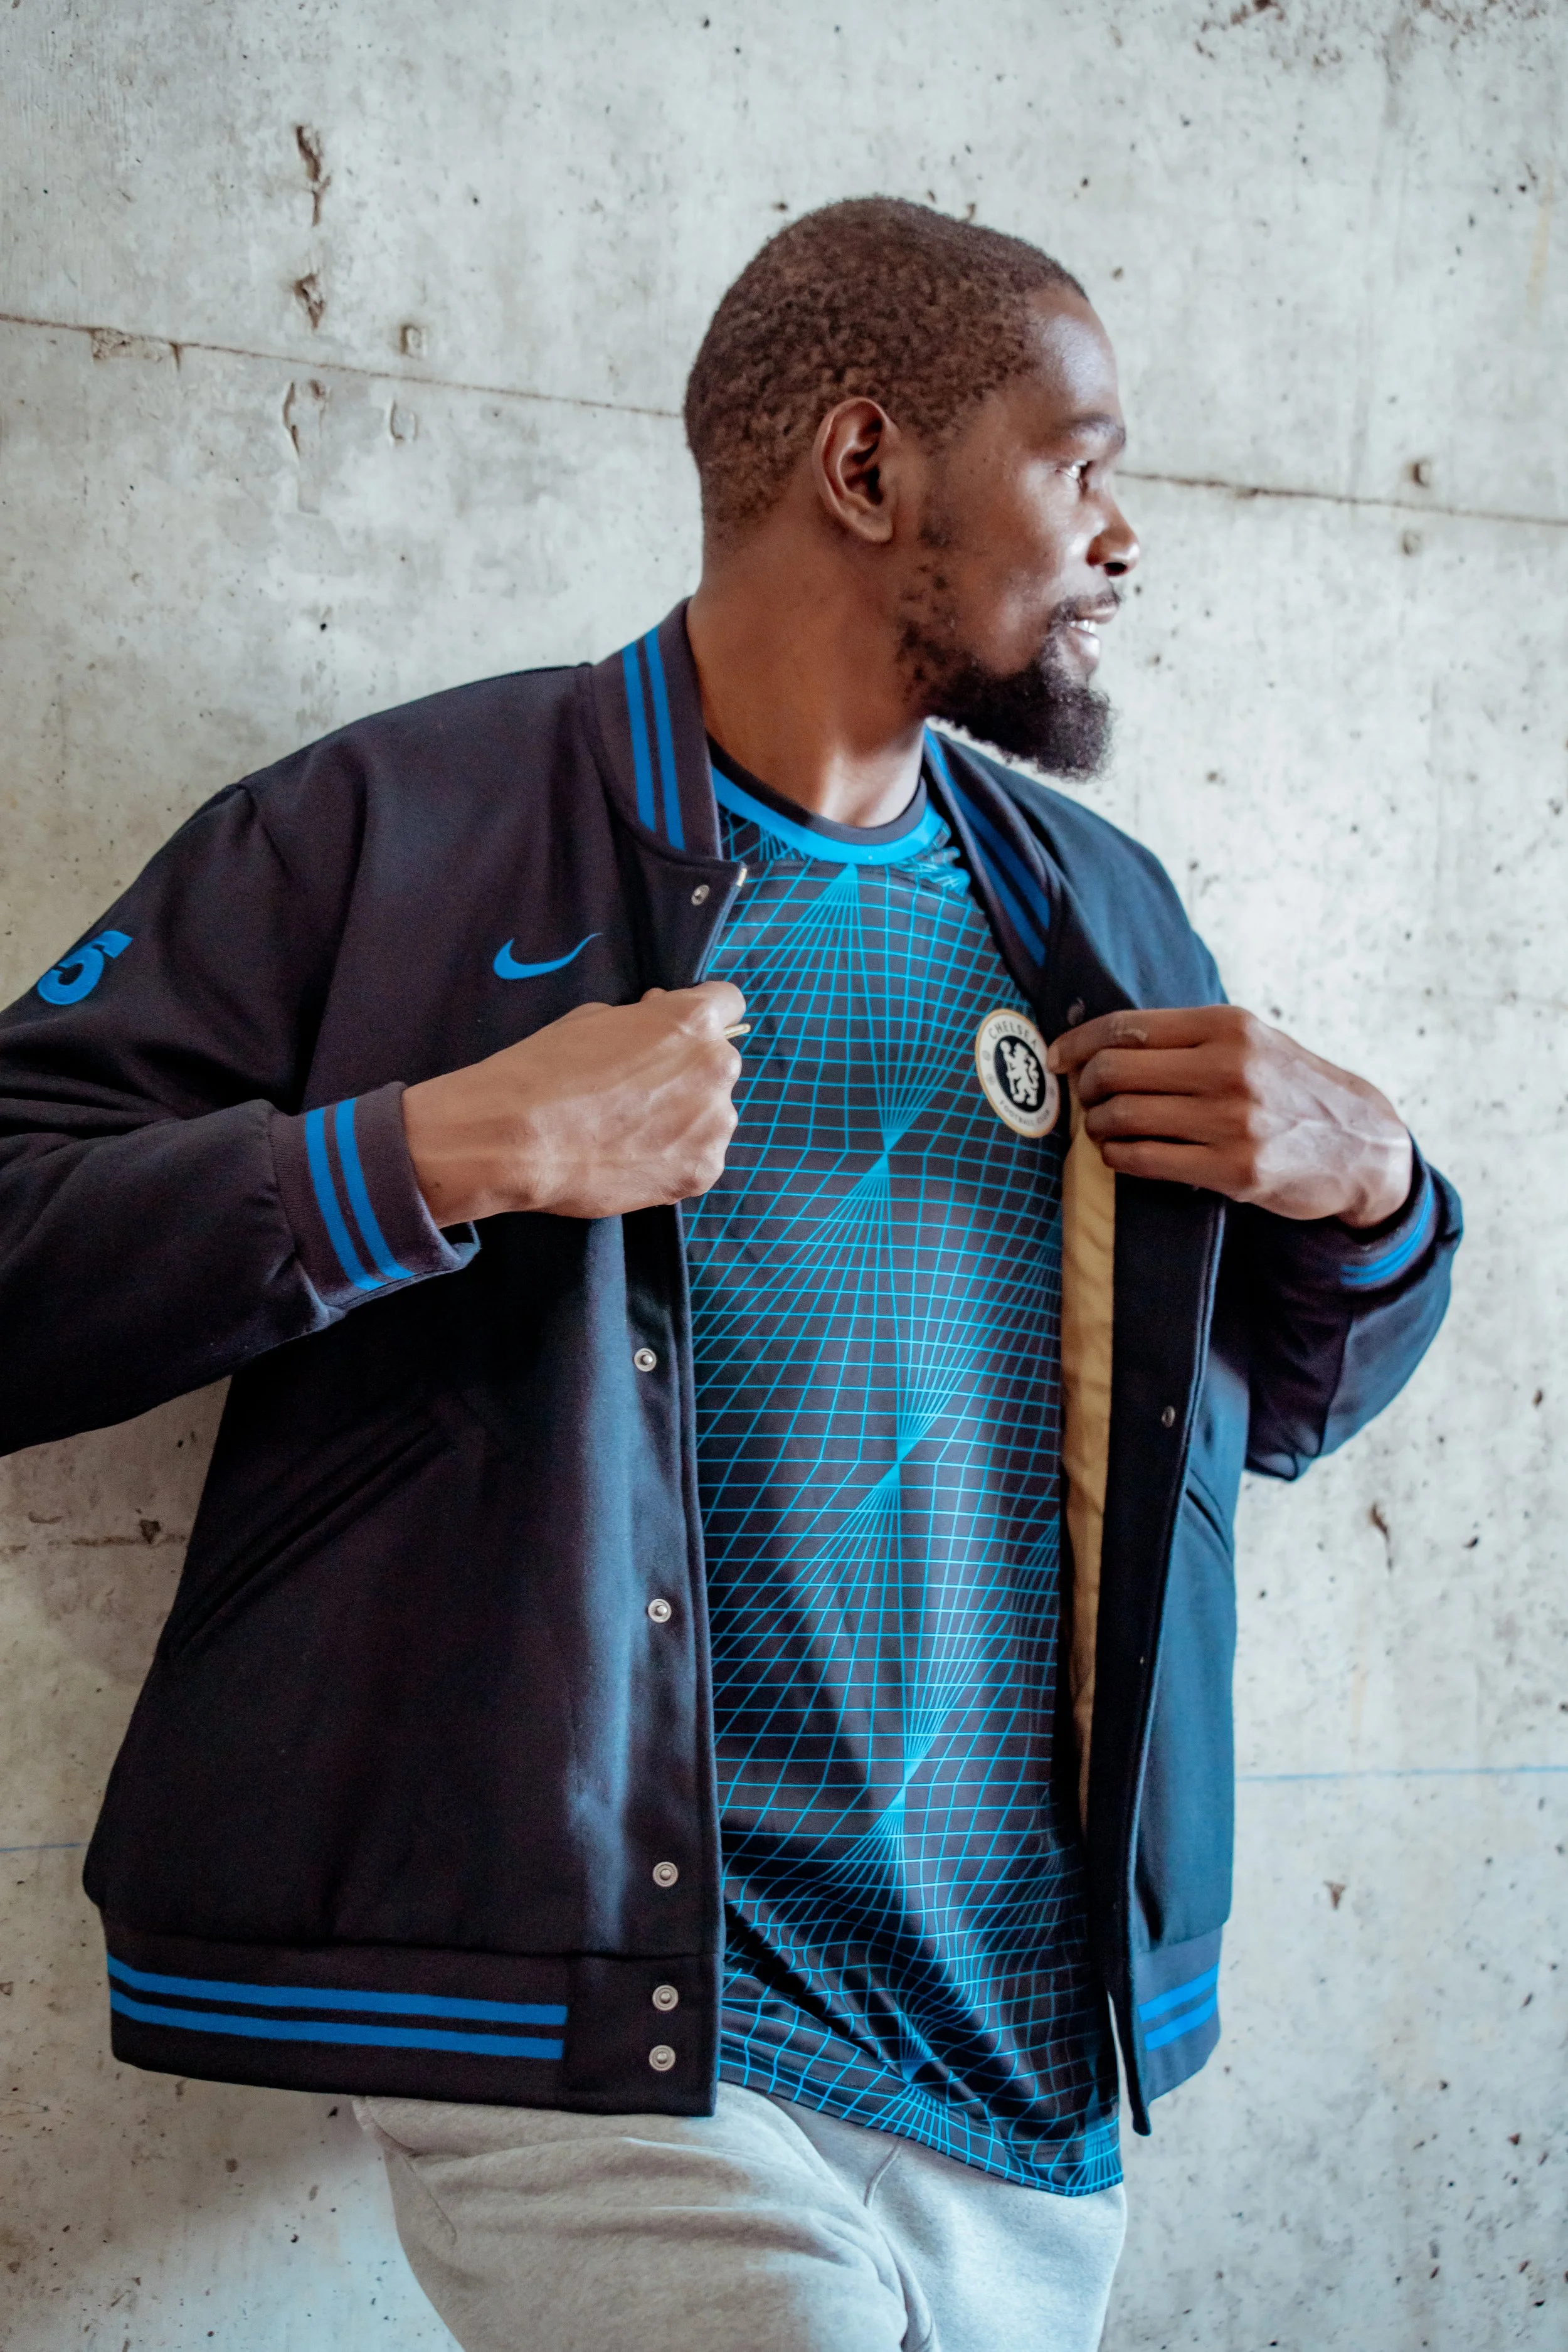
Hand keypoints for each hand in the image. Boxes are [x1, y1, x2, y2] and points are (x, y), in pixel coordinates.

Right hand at [402, 982, 746, 1224]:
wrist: (519, 1139)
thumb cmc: (548, 1068)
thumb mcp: (594, 1019)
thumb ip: (643, 1022)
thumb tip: (659, 1025)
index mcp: (693, 1020)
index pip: (727, 1001)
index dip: (698, 1015)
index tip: (673, 1034)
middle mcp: (717, 1068)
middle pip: (717, 1064)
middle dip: (688, 1072)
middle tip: (637, 1093)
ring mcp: (714, 1125)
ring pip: (711, 1116)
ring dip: (684, 1120)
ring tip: (630, 1135)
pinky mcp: (702, 1171)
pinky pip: (698, 1158)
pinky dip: (673, 1160)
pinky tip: (633, 1161)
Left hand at [1047, 1004, 1412, 1227]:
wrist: (1360, 1144)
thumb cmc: (1291, 1089)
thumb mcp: (1251, 1042)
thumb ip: (1188, 1039)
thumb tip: (1103, 1043)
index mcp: (1227, 1025)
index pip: (1125, 1026)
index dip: (1076, 1043)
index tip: (1055, 1059)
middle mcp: (1228, 1066)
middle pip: (1115, 1071)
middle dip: (1084, 1087)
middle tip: (1084, 1099)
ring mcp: (1232, 1120)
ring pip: (1124, 1116)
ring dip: (1098, 1125)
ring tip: (1102, 1128)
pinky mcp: (1235, 1170)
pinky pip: (1146, 1160)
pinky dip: (1118, 1156)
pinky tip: (1120, 1153)